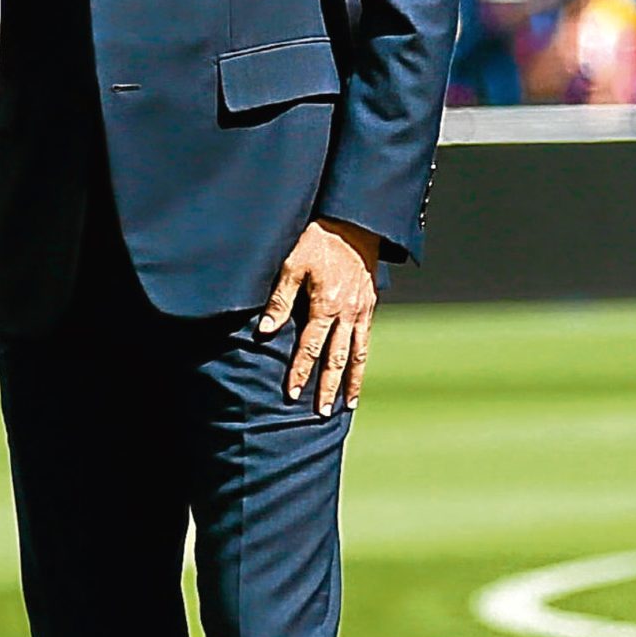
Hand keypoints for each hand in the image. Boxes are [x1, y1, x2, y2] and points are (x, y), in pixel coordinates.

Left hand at [260, 217, 381, 415]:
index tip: (293, 394)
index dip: (301, 372)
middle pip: (337, 358)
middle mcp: (347, 313)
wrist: (354, 223)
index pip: (311, 348)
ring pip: (357, 353)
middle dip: (328, 387)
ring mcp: (361, 310)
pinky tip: (357, 372)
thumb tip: (266, 332)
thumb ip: (280, 300)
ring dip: (352, 381)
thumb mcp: (292, 265)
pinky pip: (366, 339)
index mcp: (326, 305)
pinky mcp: (369, 305)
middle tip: (322, 412)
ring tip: (348, 404)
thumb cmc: (318, 241)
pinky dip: (362, 360)